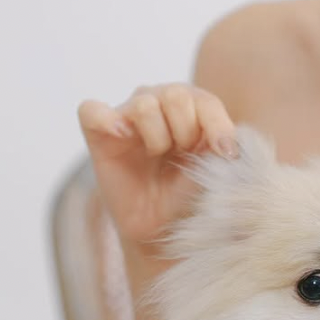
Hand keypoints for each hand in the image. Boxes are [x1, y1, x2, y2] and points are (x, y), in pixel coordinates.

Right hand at [77, 84, 239, 252]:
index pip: (204, 100)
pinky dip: (107, 121)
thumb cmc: (187, 191)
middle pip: (176, 95)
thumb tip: (228, 144)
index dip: (217, 126)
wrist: (160, 224)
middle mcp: (159, 101)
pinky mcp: (98, 131)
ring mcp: (128, 113)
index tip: (225, 154)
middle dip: (185, 132)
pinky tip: (123, 138)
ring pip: (144, 105)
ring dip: (158, 138)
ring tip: (156, 155)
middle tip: (180, 154)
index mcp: (191, 106)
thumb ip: (223, 145)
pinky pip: (91, 110)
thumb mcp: (214, 167)